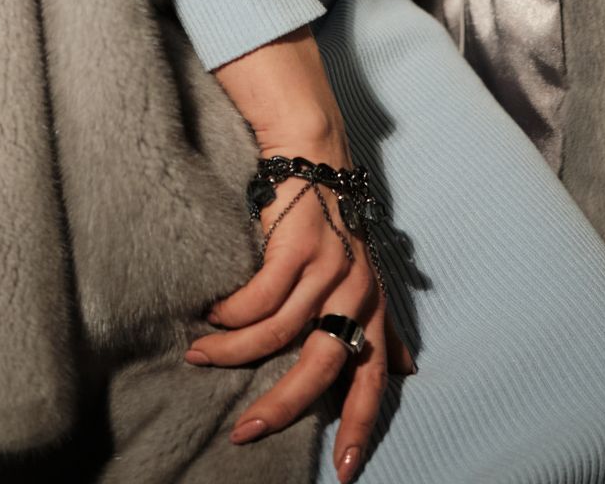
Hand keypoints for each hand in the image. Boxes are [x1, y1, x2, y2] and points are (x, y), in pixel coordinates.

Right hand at [186, 129, 415, 479]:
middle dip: (281, 405)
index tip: (343, 472)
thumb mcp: (361, 271)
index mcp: (372, 303)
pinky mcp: (296, 244)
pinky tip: (212, 314)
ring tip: (201, 355)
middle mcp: (357, 289)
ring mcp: (328, 265)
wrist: (311, 151)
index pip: (372, 378)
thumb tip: (404, 368)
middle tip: (245, 432)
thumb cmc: (330, 217)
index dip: (358, 425)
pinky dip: (230, 314)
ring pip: (277, 333)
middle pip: (319, 366)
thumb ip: (376, 319)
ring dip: (233, 352)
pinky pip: (257, 299)